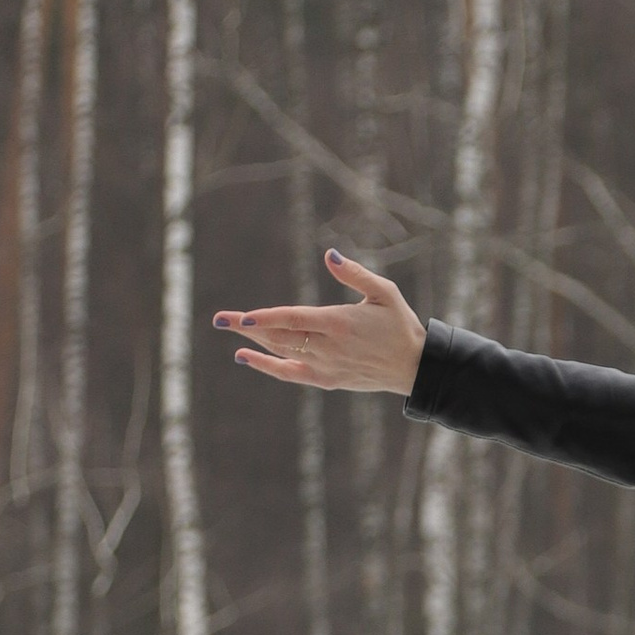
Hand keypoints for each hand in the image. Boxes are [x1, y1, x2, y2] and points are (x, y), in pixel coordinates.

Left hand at [214, 252, 425, 394]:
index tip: (244, 317)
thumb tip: (329, 255)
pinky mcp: (327, 379)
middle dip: (248, 327)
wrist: (415, 367)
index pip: (295, 320)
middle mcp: (329, 346)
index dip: (267, 319)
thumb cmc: (400, 325)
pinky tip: (245, 356)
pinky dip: (267, 366)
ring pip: (282, 352)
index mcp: (340, 322)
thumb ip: (354, 274)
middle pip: (280, 336)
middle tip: (220, 318)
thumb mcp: (384, 293)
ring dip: (253, 342)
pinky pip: (290, 373)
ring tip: (230, 329)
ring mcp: (326, 365)